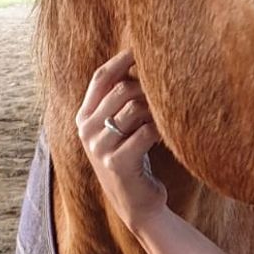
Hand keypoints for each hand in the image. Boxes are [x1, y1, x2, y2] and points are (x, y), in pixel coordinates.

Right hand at [76, 49, 168, 230]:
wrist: (138, 205)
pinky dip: (163, 130)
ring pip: (135, 107)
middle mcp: (86, 130)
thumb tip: (144, 61)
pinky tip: (169, 136)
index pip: (100, 77)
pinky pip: (147, 131)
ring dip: (159, 109)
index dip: (122, 59)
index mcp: (83, 117)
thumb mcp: (121, 128)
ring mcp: (99, 147)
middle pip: (122, 88)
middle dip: (150, 87)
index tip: (145, 47)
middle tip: (170, 94)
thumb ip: (121, 101)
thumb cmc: (135, 159)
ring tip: (170, 117)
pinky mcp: (116, 163)